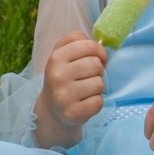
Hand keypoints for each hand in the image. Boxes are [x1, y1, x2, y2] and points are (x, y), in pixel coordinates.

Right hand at [36, 32, 106, 146]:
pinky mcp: (72, 113)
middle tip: (88, 77)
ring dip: (97, 87)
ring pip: (99, 83)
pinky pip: (98, 102)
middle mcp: (57, 76)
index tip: (96, 58)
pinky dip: (96, 102)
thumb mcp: (63, 54)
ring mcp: (63, 96)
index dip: (99, 51)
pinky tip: (84, 102)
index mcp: (56, 57)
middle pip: (96, 64)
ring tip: (85, 90)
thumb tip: (101, 41)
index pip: (89, 46)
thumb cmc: (63, 77)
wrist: (52, 110)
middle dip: (97, 71)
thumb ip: (78, 41)